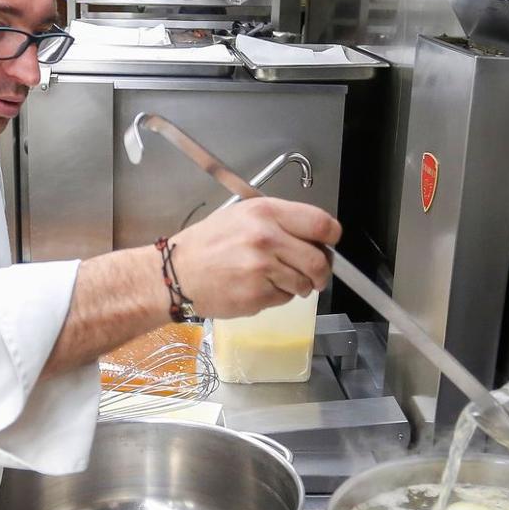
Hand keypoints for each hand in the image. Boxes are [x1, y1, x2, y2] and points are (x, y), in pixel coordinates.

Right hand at [168, 198, 341, 318]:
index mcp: (266, 212)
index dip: (331, 238)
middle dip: (321, 271)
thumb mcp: (243, 216)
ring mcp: (262, 267)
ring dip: (299, 286)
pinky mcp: (257, 294)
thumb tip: (315, 236)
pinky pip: (285, 298)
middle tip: (314, 274)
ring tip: (277, 279)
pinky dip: (278, 296)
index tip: (328, 245)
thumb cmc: (207, 245)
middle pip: (319, 259)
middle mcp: (266, 237)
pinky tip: (259, 287)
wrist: (177, 273)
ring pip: (305, 282)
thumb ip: (280, 222)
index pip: (321, 224)